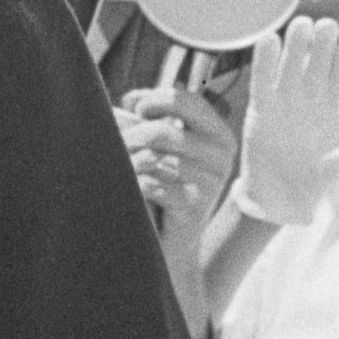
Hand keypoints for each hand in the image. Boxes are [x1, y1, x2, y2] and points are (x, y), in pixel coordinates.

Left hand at [122, 86, 239, 257]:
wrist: (174, 239)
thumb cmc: (166, 184)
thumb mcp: (165, 146)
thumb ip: (151, 119)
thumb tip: (130, 99)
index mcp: (218, 134)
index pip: (184, 100)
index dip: (152, 99)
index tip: (136, 109)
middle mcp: (221, 154)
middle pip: (161, 131)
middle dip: (129, 135)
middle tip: (117, 143)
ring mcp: (212, 180)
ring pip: (153, 157)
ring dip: (128, 160)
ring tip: (122, 164)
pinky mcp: (195, 204)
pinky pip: (152, 184)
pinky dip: (135, 183)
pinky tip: (134, 187)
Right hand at [237, 17, 338, 226]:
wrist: (280, 198)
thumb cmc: (314, 182)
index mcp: (334, 110)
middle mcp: (311, 100)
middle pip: (318, 64)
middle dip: (323, 44)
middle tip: (326, 26)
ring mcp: (286, 101)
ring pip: (292, 65)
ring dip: (296, 45)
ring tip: (301, 24)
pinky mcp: (262, 108)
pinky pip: (263, 81)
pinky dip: (265, 61)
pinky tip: (269, 40)